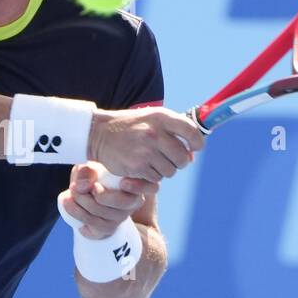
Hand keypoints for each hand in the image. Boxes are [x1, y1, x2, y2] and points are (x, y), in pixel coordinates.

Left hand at [58, 162, 158, 239]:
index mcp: (136, 182)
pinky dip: (79, 216)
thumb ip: (87, 171)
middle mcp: (133, 201)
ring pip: (106, 216)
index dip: (139, 186)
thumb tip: (85, 186)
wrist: (84, 194)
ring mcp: (121, 217)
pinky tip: (69, 204)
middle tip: (76, 187)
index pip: (151, 187)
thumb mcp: (89, 167)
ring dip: (82, 206)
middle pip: (123, 204)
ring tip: (69, 193)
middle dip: (99, 197)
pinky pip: (95, 227)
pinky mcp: (109, 228)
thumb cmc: (92, 174)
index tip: (123, 183)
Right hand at [87, 106, 203, 182]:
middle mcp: (154, 134)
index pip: (191, 132)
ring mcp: (145, 151)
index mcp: (161, 118)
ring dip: (165, 170)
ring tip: (152, 161)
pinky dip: (152, 176)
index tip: (194, 148)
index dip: (197, 143)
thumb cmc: (131, 127)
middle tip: (169, 158)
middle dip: (179, 162)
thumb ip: (173, 131)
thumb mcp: (151, 118)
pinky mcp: (137, 167)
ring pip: (170, 171)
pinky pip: (156, 179)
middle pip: (183, 158)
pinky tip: (143, 167)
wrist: (99, 134)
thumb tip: (192, 154)